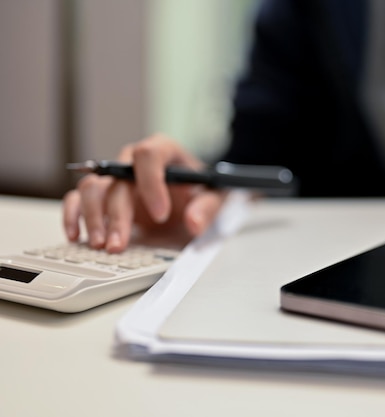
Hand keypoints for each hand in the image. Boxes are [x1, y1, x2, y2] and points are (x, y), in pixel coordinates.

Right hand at [62, 134, 226, 251]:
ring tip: (101, 244)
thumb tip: (194, 222)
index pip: (148, 155)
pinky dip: (74, 216)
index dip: (151, 183)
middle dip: (117, 214)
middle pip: (116, 179)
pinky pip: (77, 199)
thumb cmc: (201, 190)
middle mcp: (134, 162)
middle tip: (119, 243)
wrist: (193, 198)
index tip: (161, 214)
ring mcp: (116, 179)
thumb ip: (207, 207)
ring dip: (93, 217)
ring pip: (92, 188)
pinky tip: (77, 236)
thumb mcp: (215, 197)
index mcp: (163, 152)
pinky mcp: (104, 196)